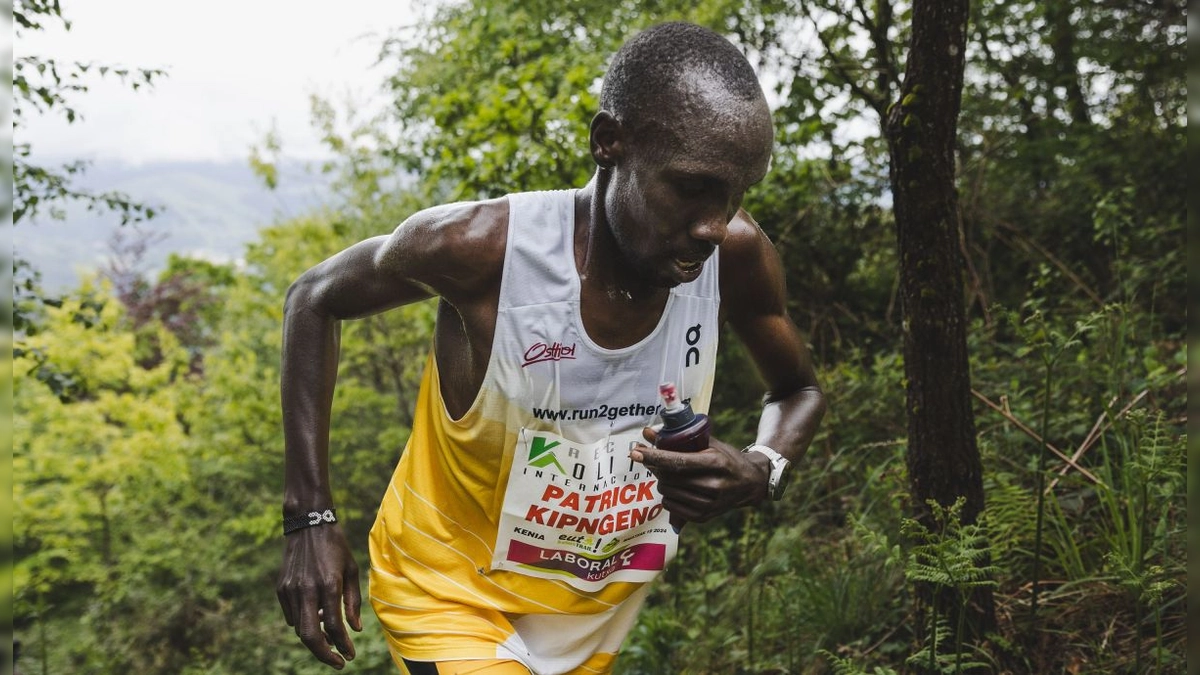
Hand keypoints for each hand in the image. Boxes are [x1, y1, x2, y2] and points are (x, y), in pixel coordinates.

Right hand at [277, 524, 362, 668]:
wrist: (308, 524)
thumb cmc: (335, 546)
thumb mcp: (351, 571)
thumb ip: (353, 602)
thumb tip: (355, 629)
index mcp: (329, 585)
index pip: (335, 627)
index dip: (343, 645)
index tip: (350, 656)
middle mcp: (307, 590)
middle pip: (311, 636)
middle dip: (325, 654)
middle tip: (338, 662)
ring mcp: (291, 590)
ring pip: (300, 629)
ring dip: (316, 639)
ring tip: (331, 639)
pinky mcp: (281, 588)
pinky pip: (292, 616)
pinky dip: (304, 623)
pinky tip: (316, 617)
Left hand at [631, 427, 770, 525]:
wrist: (750, 483)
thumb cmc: (726, 458)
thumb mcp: (709, 443)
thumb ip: (680, 437)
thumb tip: (648, 432)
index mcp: (715, 463)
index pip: (677, 461)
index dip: (654, 456)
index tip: (636, 452)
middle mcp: (714, 485)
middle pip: (669, 478)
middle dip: (656, 467)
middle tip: (655, 459)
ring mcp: (709, 504)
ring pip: (667, 492)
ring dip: (662, 481)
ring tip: (670, 474)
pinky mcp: (704, 517)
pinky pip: (671, 507)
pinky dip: (668, 496)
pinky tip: (677, 488)